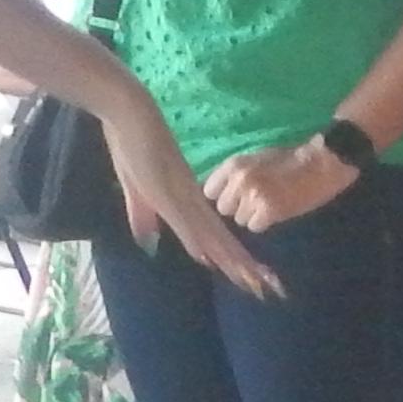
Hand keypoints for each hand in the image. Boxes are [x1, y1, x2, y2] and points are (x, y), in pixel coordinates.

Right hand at [103, 90, 281, 298]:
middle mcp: (193, 203)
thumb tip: (149, 242)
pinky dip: (200, 241)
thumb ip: (143, 216)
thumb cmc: (132, 146)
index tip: (256, 279)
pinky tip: (213, 259)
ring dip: (233, 261)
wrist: (129, 112)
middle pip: (224, 242)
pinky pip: (186, 221)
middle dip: (246, 267)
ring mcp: (181, 197)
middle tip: (273, 289)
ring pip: (213, 237)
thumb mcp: (135, 190)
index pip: (218, 239)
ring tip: (258, 282)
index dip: (236, 260)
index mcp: (189, 204)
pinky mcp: (167, 191)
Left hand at [204, 138, 357, 232]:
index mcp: (234, 164)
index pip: (209, 191)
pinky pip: (255, 226)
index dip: (222, 195)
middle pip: (223, 208)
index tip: (234, 197)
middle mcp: (239, 180)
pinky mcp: (269, 211)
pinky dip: (264, 223)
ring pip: (239, 219)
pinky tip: (276, 213)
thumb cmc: (291, 158)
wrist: (322, 163)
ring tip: (269, 206)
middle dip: (237, 207)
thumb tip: (219, 191)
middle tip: (255, 202)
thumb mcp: (256, 158)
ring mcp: (253, 196)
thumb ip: (236, 173)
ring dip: (252, 216)